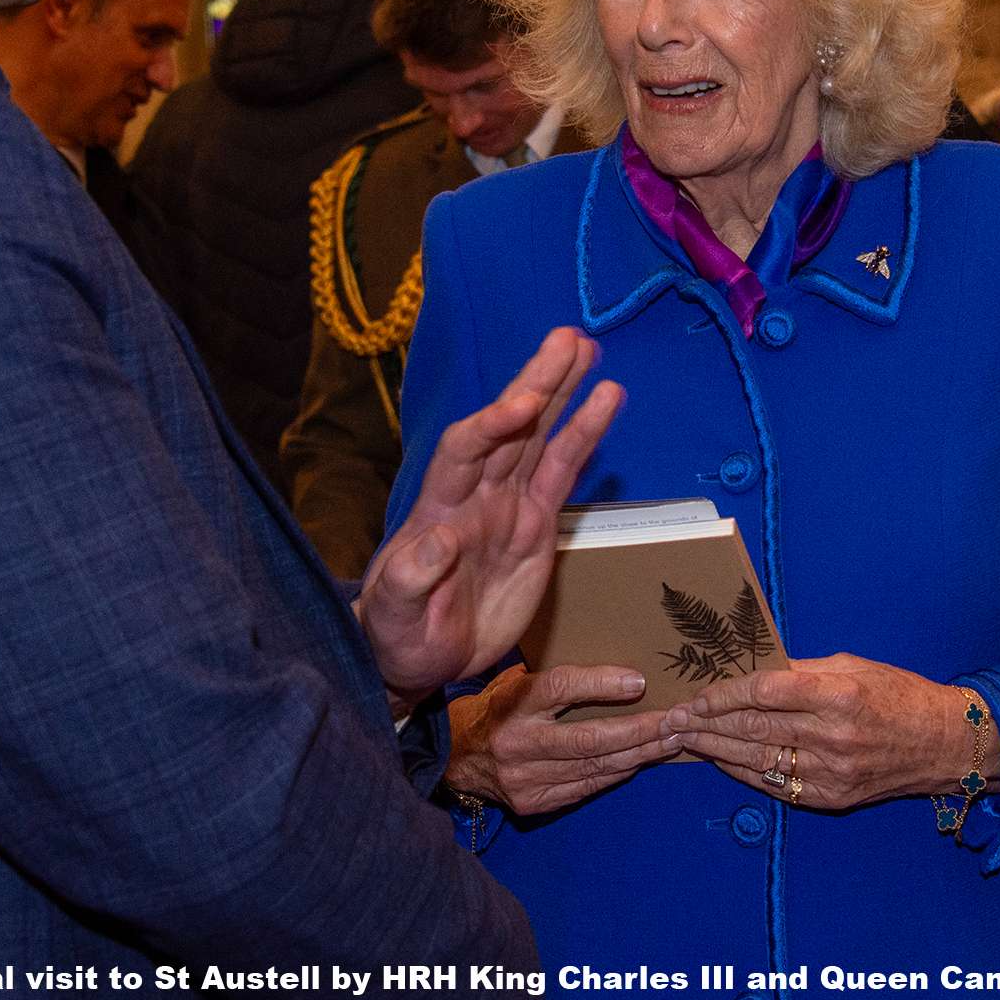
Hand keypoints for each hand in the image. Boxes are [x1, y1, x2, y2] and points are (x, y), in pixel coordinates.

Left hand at [356, 326, 622, 713]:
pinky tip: (605, 400)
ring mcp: (507, 505)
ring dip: (562, 392)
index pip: (465, 451)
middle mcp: (474, 494)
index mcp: (437, 507)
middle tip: (566, 339)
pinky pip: (562, 472)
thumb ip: (411, 579)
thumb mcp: (394, 615)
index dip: (493, 424)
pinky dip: (583, 435)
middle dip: (535, 382)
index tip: (525, 404)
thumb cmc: (397, 633)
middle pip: (508, 426)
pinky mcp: (535, 525)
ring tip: (588, 349)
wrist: (420, 659)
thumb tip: (437, 539)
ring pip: (539, 437)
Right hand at [446, 665, 676, 815]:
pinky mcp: (533, 803)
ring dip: (639, 754)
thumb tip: (631, 681)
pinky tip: (641, 761)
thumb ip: (566, 682)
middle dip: (640, 731)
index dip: (601, 684)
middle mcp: (517, 743)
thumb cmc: (500, 710)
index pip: (560, 688)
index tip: (640, 682)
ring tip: (671, 740)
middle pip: (589, 738)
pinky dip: (617, 773)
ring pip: (594, 767)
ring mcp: (524, 778)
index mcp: (513, 703)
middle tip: (676, 721)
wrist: (457, 758)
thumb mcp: (522, 683)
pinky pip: (586, 786)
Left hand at [662, 654, 999, 811]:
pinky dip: (742, 771)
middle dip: (706, 723)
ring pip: (756, 759)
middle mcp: (832, 736)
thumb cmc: (899, 695)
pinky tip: (719, 759)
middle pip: (752, 728)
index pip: (765, 692)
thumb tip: (752, 668)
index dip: (724, 693)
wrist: (943, 744)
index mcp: (839, 694)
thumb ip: (801, 670)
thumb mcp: (853, 666)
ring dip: (713, 749)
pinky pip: (773, 784)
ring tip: (683, 739)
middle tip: (674, 718)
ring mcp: (830, 772)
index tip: (698, 693)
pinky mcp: (829, 798)